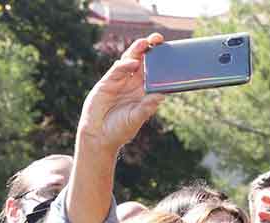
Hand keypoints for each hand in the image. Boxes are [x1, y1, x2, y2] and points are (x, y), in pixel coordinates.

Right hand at [77, 34, 165, 154]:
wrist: (99, 137)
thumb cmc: (120, 129)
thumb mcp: (136, 118)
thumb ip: (147, 107)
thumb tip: (161, 96)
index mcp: (142, 91)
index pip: (153, 71)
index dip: (160, 61)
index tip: (169, 51)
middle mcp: (131, 83)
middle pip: (141, 61)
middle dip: (149, 49)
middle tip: (158, 38)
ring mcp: (118, 82)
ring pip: (128, 61)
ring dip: (137, 51)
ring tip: (146, 43)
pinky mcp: (106, 84)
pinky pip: (117, 71)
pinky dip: (124, 66)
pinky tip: (133, 62)